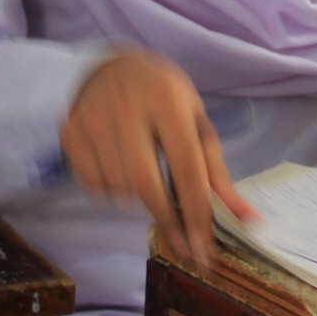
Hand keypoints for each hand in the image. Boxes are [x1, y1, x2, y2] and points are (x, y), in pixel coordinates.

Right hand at [61, 52, 253, 263]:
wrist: (109, 65)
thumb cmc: (163, 97)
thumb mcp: (195, 120)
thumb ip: (216, 172)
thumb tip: (246, 218)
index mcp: (168, 99)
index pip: (185, 164)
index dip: (196, 211)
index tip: (203, 251)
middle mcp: (127, 107)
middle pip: (145, 183)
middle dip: (167, 220)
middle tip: (182, 246)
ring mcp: (93, 119)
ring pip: (118, 189)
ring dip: (139, 202)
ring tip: (148, 179)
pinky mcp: (69, 131)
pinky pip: (93, 186)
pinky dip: (112, 192)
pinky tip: (120, 170)